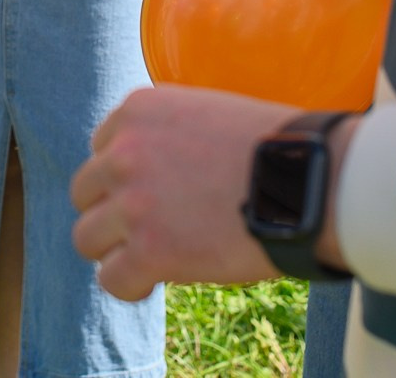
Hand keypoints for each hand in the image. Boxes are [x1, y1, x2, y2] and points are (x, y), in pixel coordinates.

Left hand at [71, 86, 300, 296]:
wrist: (310, 181)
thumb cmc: (276, 148)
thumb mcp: (207, 112)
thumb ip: (167, 135)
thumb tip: (155, 169)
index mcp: (137, 110)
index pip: (102, 150)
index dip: (126, 177)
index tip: (157, 193)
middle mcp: (124, 152)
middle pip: (86, 192)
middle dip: (113, 212)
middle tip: (151, 228)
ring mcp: (132, 202)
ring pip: (87, 238)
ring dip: (116, 249)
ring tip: (152, 256)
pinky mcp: (148, 250)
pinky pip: (111, 279)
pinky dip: (130, 285)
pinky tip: (155, 282)